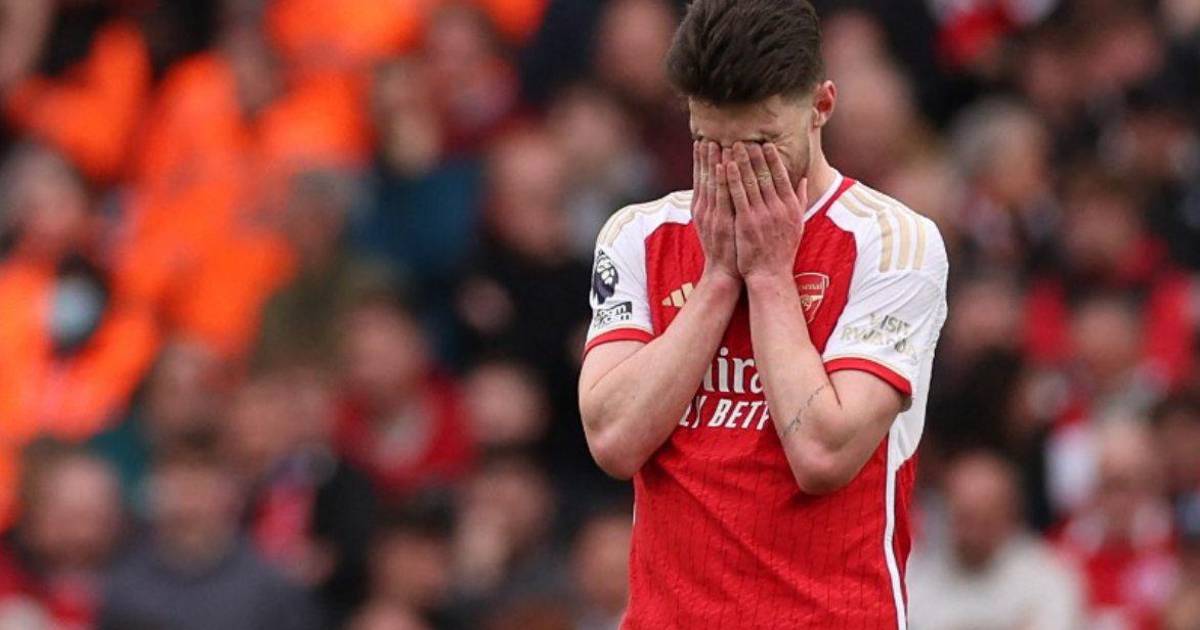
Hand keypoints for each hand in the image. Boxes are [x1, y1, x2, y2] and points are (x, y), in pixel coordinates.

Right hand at [692, 140, 738, 282]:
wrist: (725, 273)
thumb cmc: (727, 249)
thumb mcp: (720, 225)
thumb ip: (720, 206)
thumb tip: (724, 189)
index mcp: (703, 209)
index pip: (702, 179)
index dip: (701, 160)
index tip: (702, 142)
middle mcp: (704, 209)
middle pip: (704, 177)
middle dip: (705, 157)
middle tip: (707, 136)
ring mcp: (712, 215)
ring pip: (712, 183)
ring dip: (713, 162)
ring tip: (715, 143)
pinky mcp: (722, 221)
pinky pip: (723, 196)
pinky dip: (723, 179)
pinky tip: (724, 164)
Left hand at [726, 142, 807, 280]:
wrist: (770, 275)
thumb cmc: (782, 251)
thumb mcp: (797, 225)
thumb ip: (799, 200)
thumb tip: (803, 178)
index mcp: (790, 207)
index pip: (782, 176)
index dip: (772, 159)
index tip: (765, 143)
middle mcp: (778, 208)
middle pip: (765, 175)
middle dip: (755, 155)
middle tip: (745, 137)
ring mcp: (762, 215)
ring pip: (750, 182)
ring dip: (741, 161)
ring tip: (733, 145)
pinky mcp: (746, 222)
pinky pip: (737, 195)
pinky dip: (731, 179)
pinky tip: (725, 165)